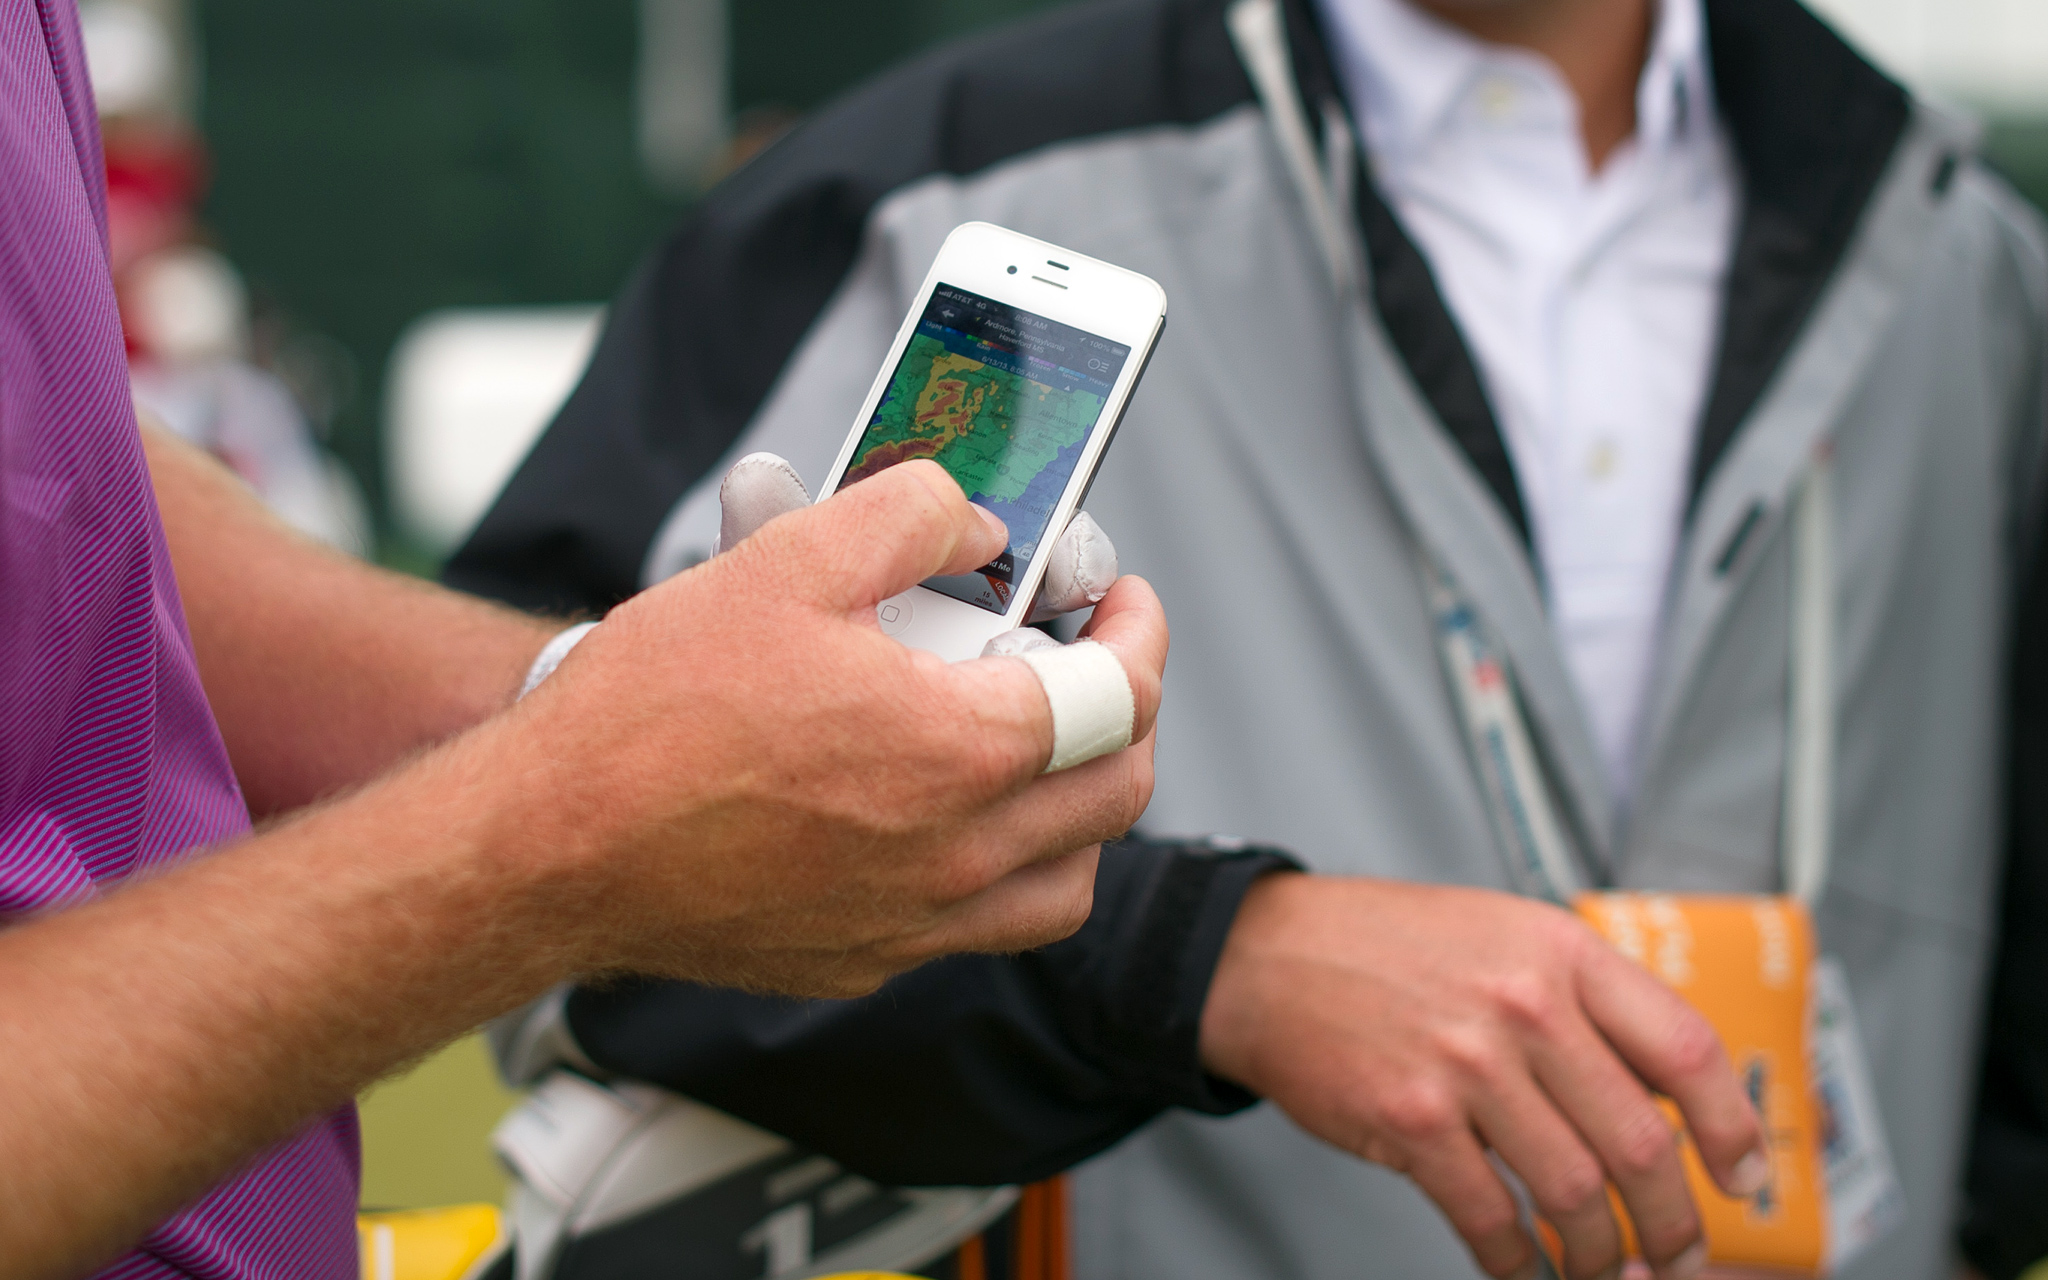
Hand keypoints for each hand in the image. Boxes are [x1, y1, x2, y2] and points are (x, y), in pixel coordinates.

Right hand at [502, 459, 1165, 996]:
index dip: (1139, 631)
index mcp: (960, 751)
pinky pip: (980, 927)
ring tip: (1035, 747)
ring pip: (1066, 881)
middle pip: (1118, 792)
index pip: (1120, 696)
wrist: (547, 843)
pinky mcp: (862, 960)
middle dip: (1130, 715)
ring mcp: (912, 922)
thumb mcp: (788, 560)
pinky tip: (941, 815)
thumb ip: (910, 516)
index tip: (1123, 600)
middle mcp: (956, 854)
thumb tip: (976, 526)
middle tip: (1091, 663)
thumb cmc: (654, 711)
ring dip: (1078, 807)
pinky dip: (1000, 870)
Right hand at [1199, 876, 1767, 1279]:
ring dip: (1597, 1254)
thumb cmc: (1386, 948)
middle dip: (1674, 1224)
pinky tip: (1522, 1267)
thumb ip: (1584, 1000)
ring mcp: (1466, 1066)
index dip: (1733, 1128)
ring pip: (1574, 1194)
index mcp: (1561, 952)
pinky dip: (1516, 1262)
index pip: (1686, 1049)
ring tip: (1599, 1269)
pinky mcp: (1410, 1121)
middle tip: (1680, 1256)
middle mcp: (1524, 1006)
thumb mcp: (1505, 936)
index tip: (1744, 1177)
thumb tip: (1669, 1093)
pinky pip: (1490, 1219)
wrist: (1266, 956)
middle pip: (1640, 1142)